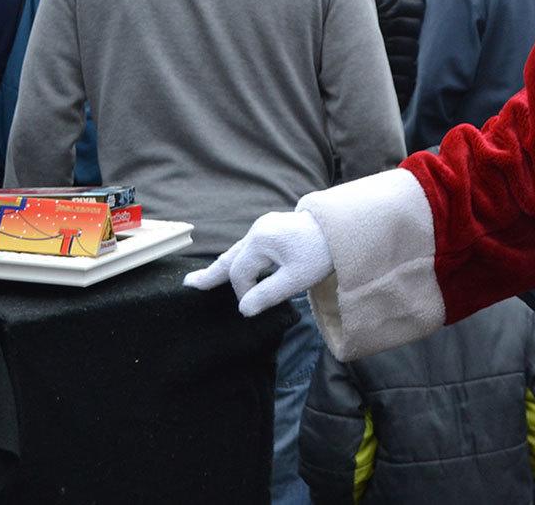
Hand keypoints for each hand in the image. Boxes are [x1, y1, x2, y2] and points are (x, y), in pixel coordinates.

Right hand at [183, 210, 332, 316]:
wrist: (343, 228)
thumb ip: (268, 294)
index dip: (244, 293)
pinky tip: (235, 264)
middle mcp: (258, 229)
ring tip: (206, 278)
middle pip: (231, 257)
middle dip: (213, 273)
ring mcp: (266, 226)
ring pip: (240, 251)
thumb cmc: (322, 253)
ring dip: (226, 265)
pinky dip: (241, 259)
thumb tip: (243, 309)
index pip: (240, 273)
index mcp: (261, 240)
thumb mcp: (297, 278)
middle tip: (191, 285)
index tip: (253, 306)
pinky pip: (251, 247)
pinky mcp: (274, 227)